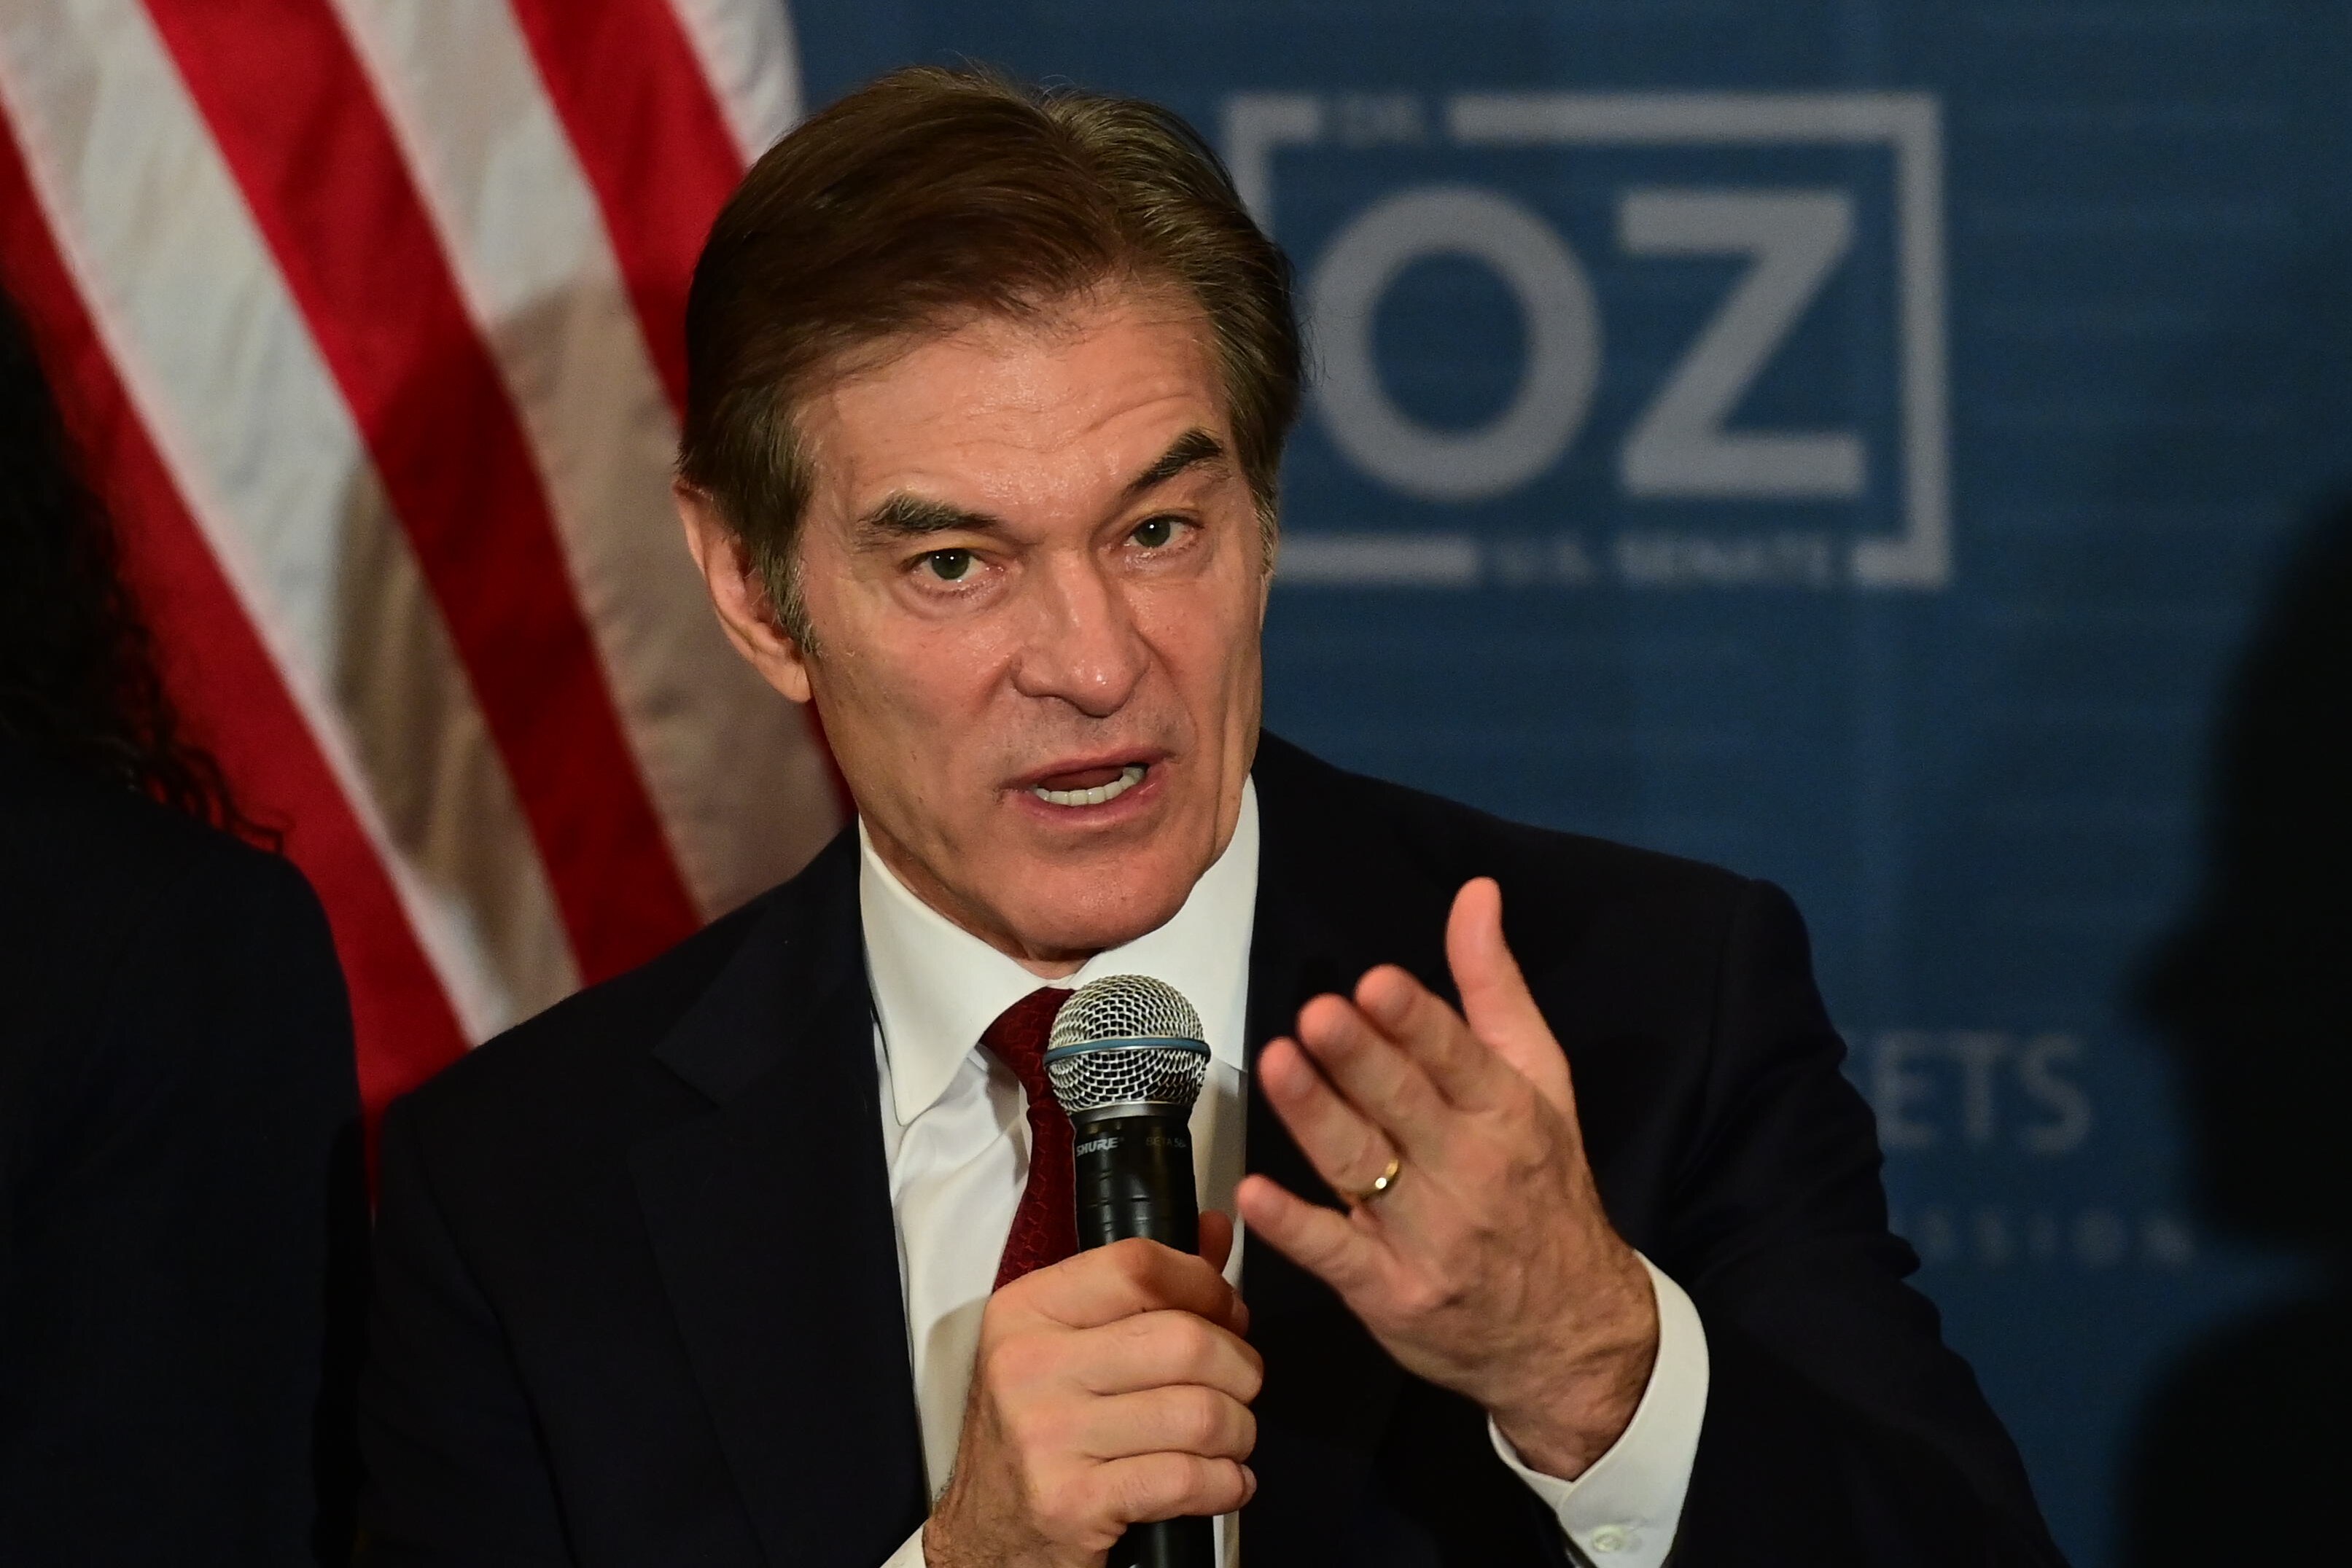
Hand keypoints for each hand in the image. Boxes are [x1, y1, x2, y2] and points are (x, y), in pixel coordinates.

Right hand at [923, 1221, 1260, 1567]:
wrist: (987, 1532)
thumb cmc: (1041, 1430)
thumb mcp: (1070, 1345)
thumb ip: (1145, 1286)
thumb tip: (1215, 1229)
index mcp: (1027, 1310)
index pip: (1139, 1266)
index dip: (1206, 1286)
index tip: (1228, 1313)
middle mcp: (1028, 1365)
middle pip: (1184, 1341)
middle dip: (1240, 1366)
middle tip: (1241, 1384)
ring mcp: (1046, 1437)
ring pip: (1199, 1414)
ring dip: (1239, 1431)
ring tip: (1231, 1437)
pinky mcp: (1072, 1502)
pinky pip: (1187, 1479)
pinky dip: (1227, 1483)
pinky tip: (1224, 1481)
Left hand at [1235, 878, 1657, 1479]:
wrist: (1570, 1332)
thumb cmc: (1543, 1188)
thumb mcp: (1540, 1084)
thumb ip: (1494, 989)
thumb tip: (1475, 895)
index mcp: (1508, 1116)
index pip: (1460, 1061)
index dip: (1418, 1024)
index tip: (1377, 984)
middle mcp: (1471, 1174)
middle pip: (1405, 1109)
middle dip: (1361, 1061)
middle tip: (1317, 1015)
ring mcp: (1428, 1239)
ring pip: (1363, 1169)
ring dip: (1316, 1119)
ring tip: (1277, 1065)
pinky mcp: (1389, 1293)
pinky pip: (1334, 1255)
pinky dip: (1294, 1227)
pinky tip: (1252, 1193)